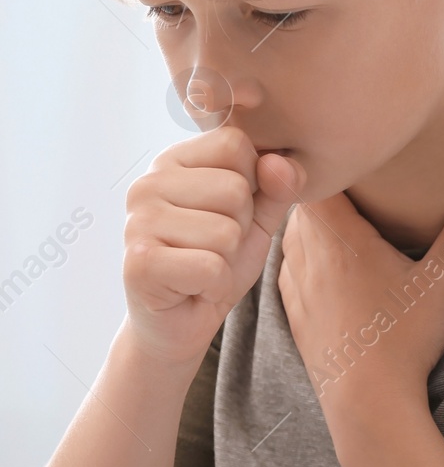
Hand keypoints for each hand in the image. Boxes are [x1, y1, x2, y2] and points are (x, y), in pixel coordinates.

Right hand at [124, 126, 304, 366]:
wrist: (181, 322)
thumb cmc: (217, 261)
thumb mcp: (257, 218)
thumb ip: (277, 187)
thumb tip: (282, 162)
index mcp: (173, 162)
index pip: (235, 144)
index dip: (251, 184)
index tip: (227, 213)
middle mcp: (147, 184)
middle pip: (235, 188)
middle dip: (240, 228)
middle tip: (213, 249)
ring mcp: (138, 222)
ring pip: (226, 231)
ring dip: (227, 260)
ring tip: (202, 267)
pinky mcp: (140, 262)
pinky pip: (212, 267)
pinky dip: (216, 285)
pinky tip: (193, 288)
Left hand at [277, 181, 443, 436]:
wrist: (367, 403)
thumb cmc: (403, 340)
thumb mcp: (442, 282)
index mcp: (339, 239)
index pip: (312, 178)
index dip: (325, 160)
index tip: (347, 150)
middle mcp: (307, 256)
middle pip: (300, 203)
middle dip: (321, 188)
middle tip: (350, 176)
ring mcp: (295, 286)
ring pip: (291, 235)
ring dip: (311, 224)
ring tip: (341, 216)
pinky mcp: (295, 313)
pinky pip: (289, 268)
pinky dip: (304, 256)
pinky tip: (327, 263)